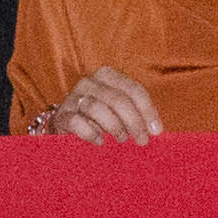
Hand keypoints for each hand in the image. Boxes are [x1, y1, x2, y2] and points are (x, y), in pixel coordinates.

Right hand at [30, 66, 162, 145]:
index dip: (147, 110)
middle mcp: (89, 83)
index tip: (156, 131)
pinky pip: (76, 122)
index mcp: (107, 76)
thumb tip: (155, 130)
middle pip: (116, 99)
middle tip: (142, 140)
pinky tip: (99, 142)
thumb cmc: (99, 121)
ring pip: (96, 108)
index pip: (132, 89)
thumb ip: (135, 114)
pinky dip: (90, 133)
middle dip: (133, 121)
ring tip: (121, 140)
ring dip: (113, 126)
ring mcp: (73, 98)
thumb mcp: (119, 112)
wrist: (65, 129)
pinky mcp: (61, 116)